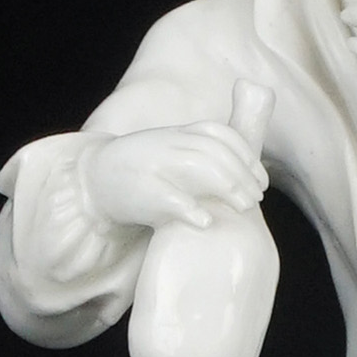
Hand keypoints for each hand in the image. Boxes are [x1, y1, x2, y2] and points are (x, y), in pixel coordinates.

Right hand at [82, 85, 269, 231]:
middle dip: (241, 176)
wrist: (94, 180)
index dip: (246, 156)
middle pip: (214, 152)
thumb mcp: (174, 151)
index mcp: (177, 135)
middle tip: (256, 200)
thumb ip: (206, 152)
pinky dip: (190, 208)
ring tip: (243, 208)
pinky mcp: (139, 192)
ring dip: (226, 187)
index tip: (262, 180)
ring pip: (196, 166)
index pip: (220, 135)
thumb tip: (252, 167)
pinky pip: (167, 197)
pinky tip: (207, 221)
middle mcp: (166, 144)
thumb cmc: (145, 170)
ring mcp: (151, 165)